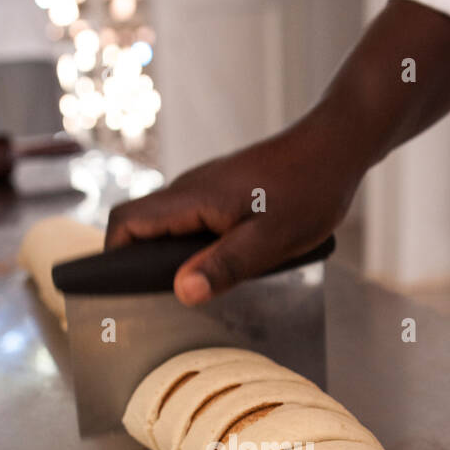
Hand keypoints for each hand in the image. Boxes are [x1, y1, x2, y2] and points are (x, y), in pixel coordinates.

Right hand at [105, 110, 358, 305]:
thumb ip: (224, 266)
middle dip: (138, 263)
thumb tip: (181, 292)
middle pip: (140, 225)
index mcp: (192, 198)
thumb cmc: (309, 190)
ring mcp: (206, 187)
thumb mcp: (269, 240)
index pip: (125, 222)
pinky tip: (219, 266)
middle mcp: (190, 188)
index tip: (123, 290)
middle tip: (158, 301)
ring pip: (167, 224)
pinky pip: (191, 220)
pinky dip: (191, 245)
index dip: (113, 256)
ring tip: (192, 288)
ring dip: (169, 256)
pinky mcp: (222, 191)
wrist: (337, 147)